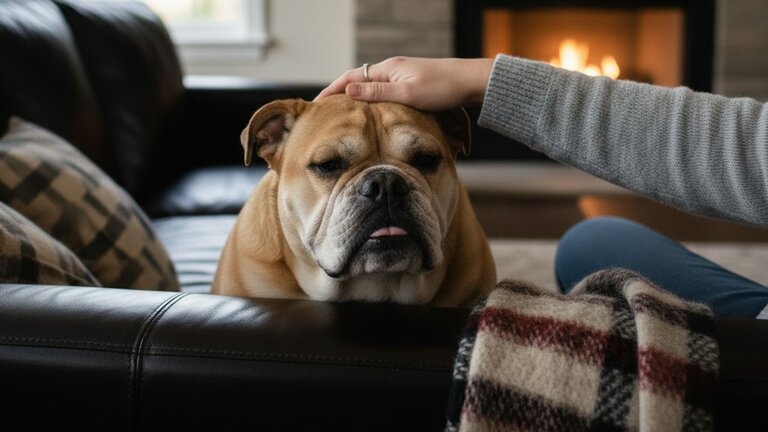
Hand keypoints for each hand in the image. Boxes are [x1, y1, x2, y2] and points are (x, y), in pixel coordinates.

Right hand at [314, 57, 493, 110]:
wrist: (470, 82)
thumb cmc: (443, 88)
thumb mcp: (407, 93)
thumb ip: (377, 93)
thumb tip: (348, 91)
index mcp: (388, 69)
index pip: (350, 78)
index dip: (332, 91)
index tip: (316, 104)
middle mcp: (392, 70)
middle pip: (357, 82)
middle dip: (339, 95)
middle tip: (323, 112)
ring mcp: (401, 77)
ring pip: (370, 88)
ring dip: (355, 99)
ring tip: (342, 116)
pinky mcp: (411, 85)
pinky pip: (383, 93)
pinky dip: (371, 102)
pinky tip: (371, 115)